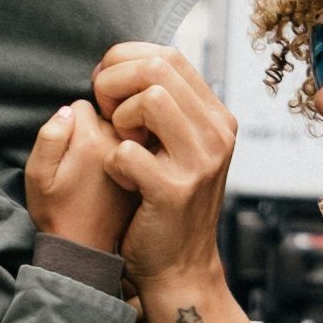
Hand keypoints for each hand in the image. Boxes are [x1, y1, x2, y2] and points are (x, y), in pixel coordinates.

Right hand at [25, 100, 136, 252]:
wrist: (86, 249)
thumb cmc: (56, 211)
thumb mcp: (38, 175)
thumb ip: (50, 136)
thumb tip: (69, 110)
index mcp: (90, 138)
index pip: (82, 105)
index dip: (70, 125)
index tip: (68, 151)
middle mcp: (119, 142)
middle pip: (107, 113)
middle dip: (93, 129)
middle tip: (83, 163)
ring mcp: (138, 155)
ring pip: (124, 129)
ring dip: (112, 141)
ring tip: (98, 172)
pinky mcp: (149, 169)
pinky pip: (138, 147)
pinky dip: (129, 156)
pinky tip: (117, 177)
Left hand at [93, 44, 250, 322]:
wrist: (179, 267)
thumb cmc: (164, 202)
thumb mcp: (178, 147)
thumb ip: (165, 107)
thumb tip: (128, 63)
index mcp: (217, 117)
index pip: (168, 55)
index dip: (125, 61)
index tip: (107, 90)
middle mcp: (217, 134)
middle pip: (158, 68)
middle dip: (115, 82)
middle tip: (105, 114)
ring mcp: (201, 162)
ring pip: (149, 98)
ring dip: (118, 118)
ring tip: (119, 143)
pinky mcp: (175, 191)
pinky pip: (127, 151)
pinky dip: (113, 162)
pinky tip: (124, 179)